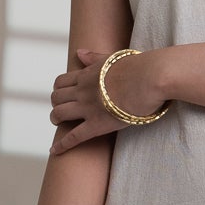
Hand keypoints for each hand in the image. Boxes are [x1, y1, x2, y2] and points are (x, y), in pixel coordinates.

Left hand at [49, 47, 165, 152]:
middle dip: (56, 104)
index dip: (59, 90)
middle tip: (61, 110)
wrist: (150, 78)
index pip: (61, 82)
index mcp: (86, 75)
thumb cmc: (138, 67)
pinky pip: (74, 137)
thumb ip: (94, 57)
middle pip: (57, 98)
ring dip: (55, 119)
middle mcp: (82, 91)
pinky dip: (62, 145)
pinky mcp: (97, 124)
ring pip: (59, 114)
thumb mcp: (112, 58)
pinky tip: (55, 151)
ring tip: (58, 123)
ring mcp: (87, 108)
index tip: (62, 95)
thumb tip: (79, 53)